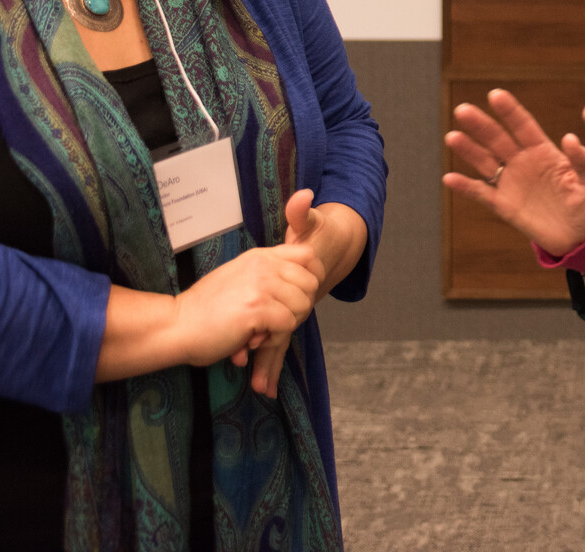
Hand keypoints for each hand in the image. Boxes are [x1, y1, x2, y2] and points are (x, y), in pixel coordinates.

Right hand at [170, 242, 324, 382]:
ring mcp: (261, 284)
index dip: (312, 278)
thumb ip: (265, 275)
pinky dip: (275, 340)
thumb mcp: (238, 278)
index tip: (299, 298)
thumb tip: (299, 285)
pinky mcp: (257, 308)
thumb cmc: (206, 309)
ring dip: (287, 326)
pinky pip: (288, 325)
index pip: (308, 255)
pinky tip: (253, 341)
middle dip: (300, 309)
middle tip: (276, 323)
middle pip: (311, 284)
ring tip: (261, 333)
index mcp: (260, 256)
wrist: (176, 325)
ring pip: (302, 306)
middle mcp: (263, 265)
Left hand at [238, 189, 367, 395]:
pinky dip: (271, 360)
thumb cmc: (321, 233)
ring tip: (260, 387)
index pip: (284, 307)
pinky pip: (279, 338)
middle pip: (282, 329)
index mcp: (300, 283)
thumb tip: (303, 197)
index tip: (251, 339)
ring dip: (270, 363)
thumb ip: (302, 212)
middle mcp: (299, 299)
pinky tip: (264, 383)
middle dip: (267, 352)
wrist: (337, 243)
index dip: (268, 325)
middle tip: (247, 367)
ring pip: (280, 339)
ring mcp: (295, 307)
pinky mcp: (289, 312)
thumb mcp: (310, 222)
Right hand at [443, 88, 584, 256]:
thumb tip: (570, 138)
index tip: (496, 95)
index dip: (510, 111)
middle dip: (481, 125)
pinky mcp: (503, 205)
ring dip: (468, 150)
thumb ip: (581, 160)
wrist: (580, 236)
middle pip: (498, 139)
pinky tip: (449, 178)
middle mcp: (522, 161)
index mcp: (543, 151)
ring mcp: (511, 182)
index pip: (523, 126)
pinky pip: (481, 193)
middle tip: (463, 110)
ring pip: (485, 161)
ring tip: (452, 136)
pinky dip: (465, 187)